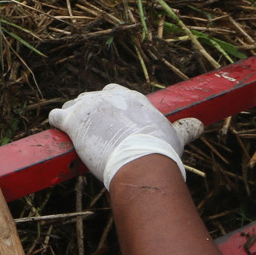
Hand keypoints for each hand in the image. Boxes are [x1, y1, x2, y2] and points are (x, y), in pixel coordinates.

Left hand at [49, 84, 203, 188]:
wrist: (140, 160)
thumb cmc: (159, 150)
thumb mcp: (175, 136)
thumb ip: (184, 128)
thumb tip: (200, 125)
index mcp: (131, 97)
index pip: (115, 93)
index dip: (111, 107)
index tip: (111, 119)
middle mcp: (109, 96)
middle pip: (93, 97)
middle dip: (91, 109)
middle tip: (93, 127)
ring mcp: (89, 106)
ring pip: (74, 105)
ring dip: (73, 115)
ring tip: (74, 130)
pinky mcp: (73, 120)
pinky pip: (57, 115)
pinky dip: (56, 121)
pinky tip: (56, 128)